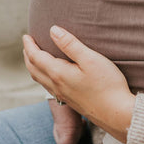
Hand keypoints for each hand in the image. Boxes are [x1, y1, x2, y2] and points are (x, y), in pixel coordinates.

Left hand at [23, 27, 135, 143]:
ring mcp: (63, 96)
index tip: (26, 35)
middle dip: (28, 55)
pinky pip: (48, 86)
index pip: (36, 58)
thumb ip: (70, 44)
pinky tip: (51, 74)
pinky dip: (42, 76)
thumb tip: (53, 30)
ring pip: (40, 79)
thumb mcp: (90, 58)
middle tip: (27, 43)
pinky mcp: (70, 101)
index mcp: (59, 74)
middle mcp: (57, 86)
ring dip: (33, 66)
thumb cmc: (107, 84)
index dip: (29, 46)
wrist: (116, 113)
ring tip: (35, 56)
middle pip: (34, 70)